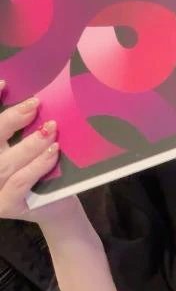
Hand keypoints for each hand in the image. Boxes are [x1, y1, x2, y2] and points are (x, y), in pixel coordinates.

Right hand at [0, 81, 78, 223]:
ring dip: (30, 144)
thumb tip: (31, 99)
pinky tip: (53, 152)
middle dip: (10, 120)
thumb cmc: (39, 169)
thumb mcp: (26, 146)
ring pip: (4, 163)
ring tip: (51, 129)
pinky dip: (37, 165)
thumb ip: (18, 128)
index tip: (5, 83)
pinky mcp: (5, 207)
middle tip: (34, 105)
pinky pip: (19, 182)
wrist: (55, 206)